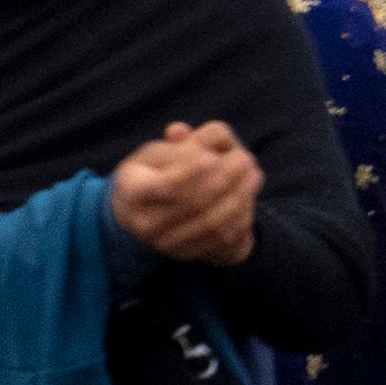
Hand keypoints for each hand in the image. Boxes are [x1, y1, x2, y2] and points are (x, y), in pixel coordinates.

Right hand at [110, 119, 262, 265]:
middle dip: (226, 178)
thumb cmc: (159, 172)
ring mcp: (165, 243)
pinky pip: (221, 237)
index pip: (164, 184)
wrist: (149, 212)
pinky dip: (241, 214)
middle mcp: (144, 222)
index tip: (212, 156)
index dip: (190, 171)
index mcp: (131, 191)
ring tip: (253, 174)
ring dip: (240, 195)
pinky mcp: (186, 253)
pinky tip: (247, 195)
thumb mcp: (162, 150)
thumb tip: (181, 131)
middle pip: (193, 202)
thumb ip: (182, 140)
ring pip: (211, 222)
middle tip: (246, 158)